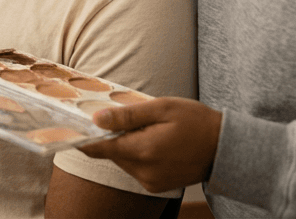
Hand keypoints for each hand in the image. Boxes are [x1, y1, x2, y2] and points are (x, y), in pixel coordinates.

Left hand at [79, 97, 221, 193]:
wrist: (225, 147)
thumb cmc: (195, 121)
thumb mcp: (161, 108)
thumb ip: (127, 116)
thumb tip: (97, 119)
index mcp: (142, 151)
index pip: (98, 148)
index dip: (83, 138)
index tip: (69, 127)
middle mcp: (143, 172)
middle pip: (111, 153)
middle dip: (113, 136)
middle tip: (128, 118)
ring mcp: (150, 182)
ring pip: (123, 160)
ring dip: (127, 145)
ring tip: (149, 130)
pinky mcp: (156, 186)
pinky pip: (135, 169)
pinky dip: (138, 155)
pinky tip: (155, 143)